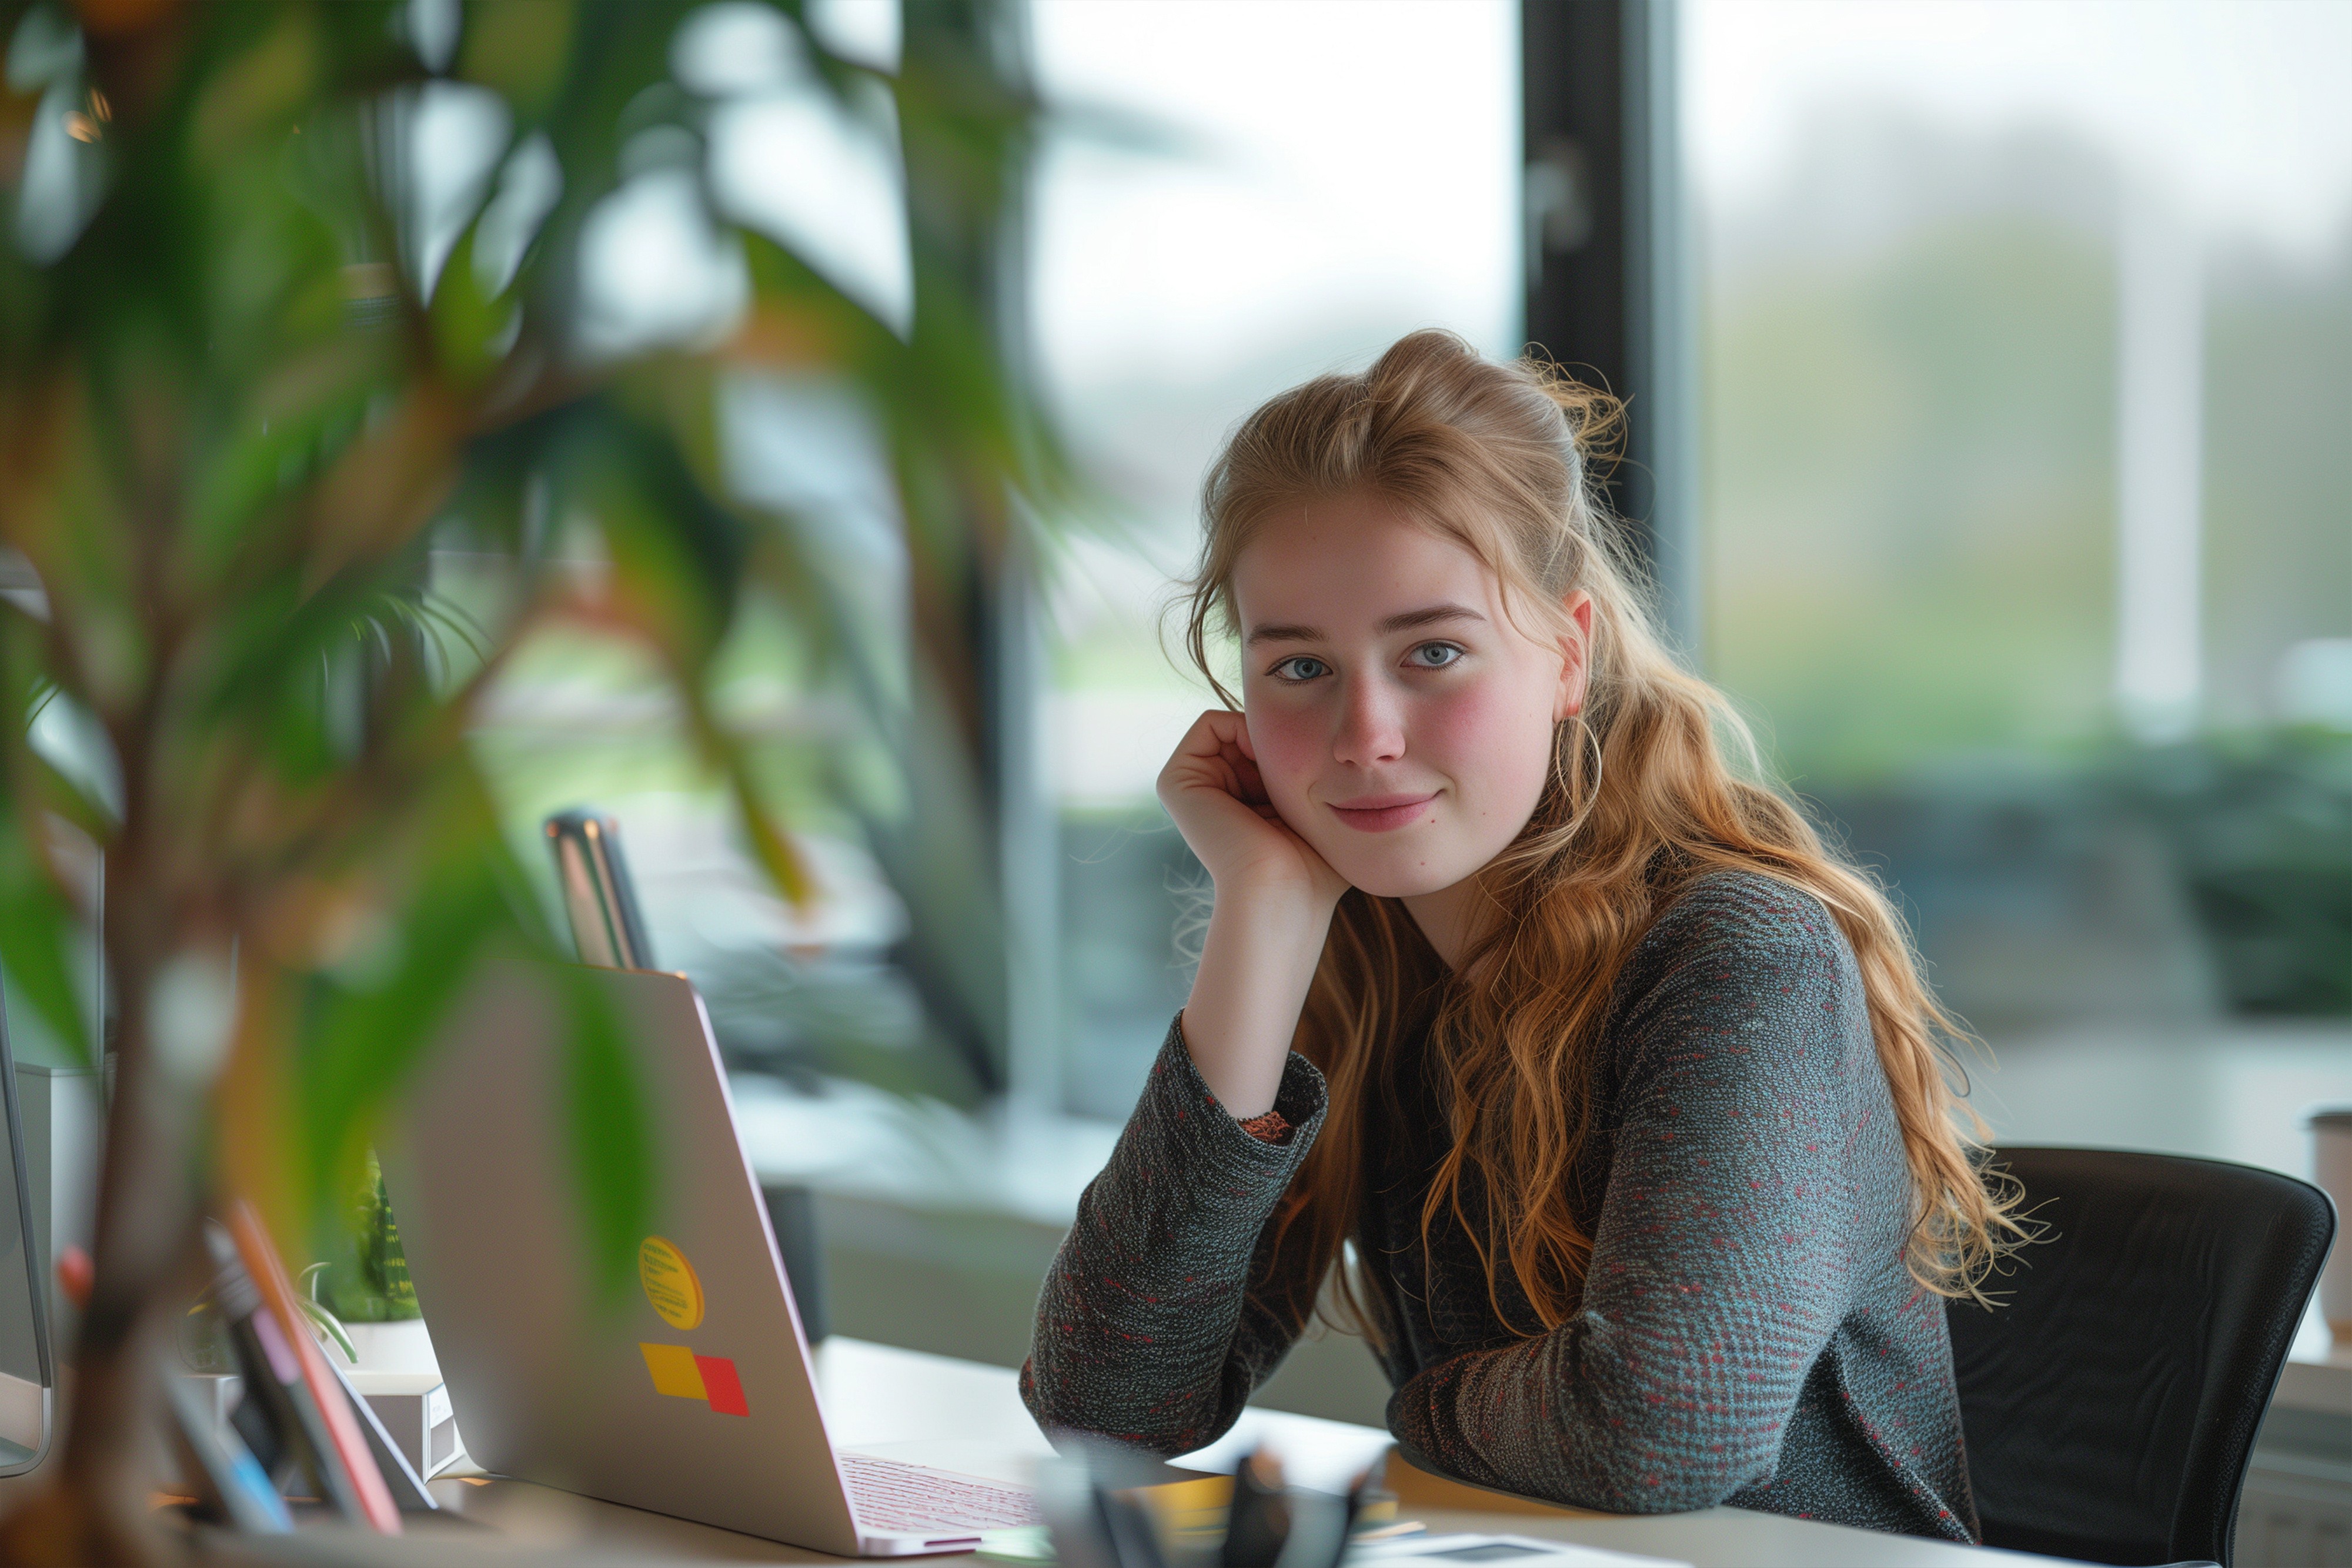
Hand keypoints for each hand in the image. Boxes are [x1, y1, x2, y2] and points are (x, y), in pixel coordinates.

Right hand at [1156, 709, 1346, 911]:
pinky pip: (1210, 722)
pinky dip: (1244, 727)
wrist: (1282, 892)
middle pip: (1251, 735)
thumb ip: (1310, 776)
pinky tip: (1266, 760)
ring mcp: (1190, 788)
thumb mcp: (1318, 811)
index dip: (1295, 747)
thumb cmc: (1313, 863)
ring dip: (1267, 738)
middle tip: (1301, 774)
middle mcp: (1210, 795)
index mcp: (1238, 805)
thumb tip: (1319, 740)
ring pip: (1235, 728)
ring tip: (1285, 774)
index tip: (1316, 775)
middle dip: (1282, 740)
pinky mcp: (1175, 781)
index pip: (1267, 747)